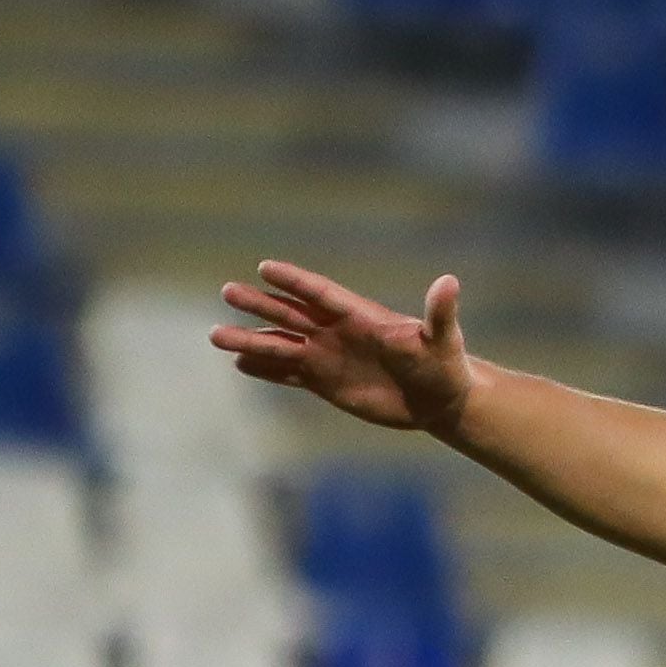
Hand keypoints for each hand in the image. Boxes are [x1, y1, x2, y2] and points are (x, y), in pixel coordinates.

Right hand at [215, 262, 476, 434]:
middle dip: (260, 304)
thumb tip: (449, 282)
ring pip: (282, 344)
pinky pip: (289, 373)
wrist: (439, 399)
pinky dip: (265, 369)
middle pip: (291, 313)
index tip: (266, 268)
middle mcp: (336, 332)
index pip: (321, 293)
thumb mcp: (443, 339)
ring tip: (216, 336)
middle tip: (227, 292)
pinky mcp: (325, 381)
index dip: (295, 281)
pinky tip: (239, 364)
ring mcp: (327, 355)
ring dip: (250, 340)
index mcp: (360, 316)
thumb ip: (439, 313)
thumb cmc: (444, 365)